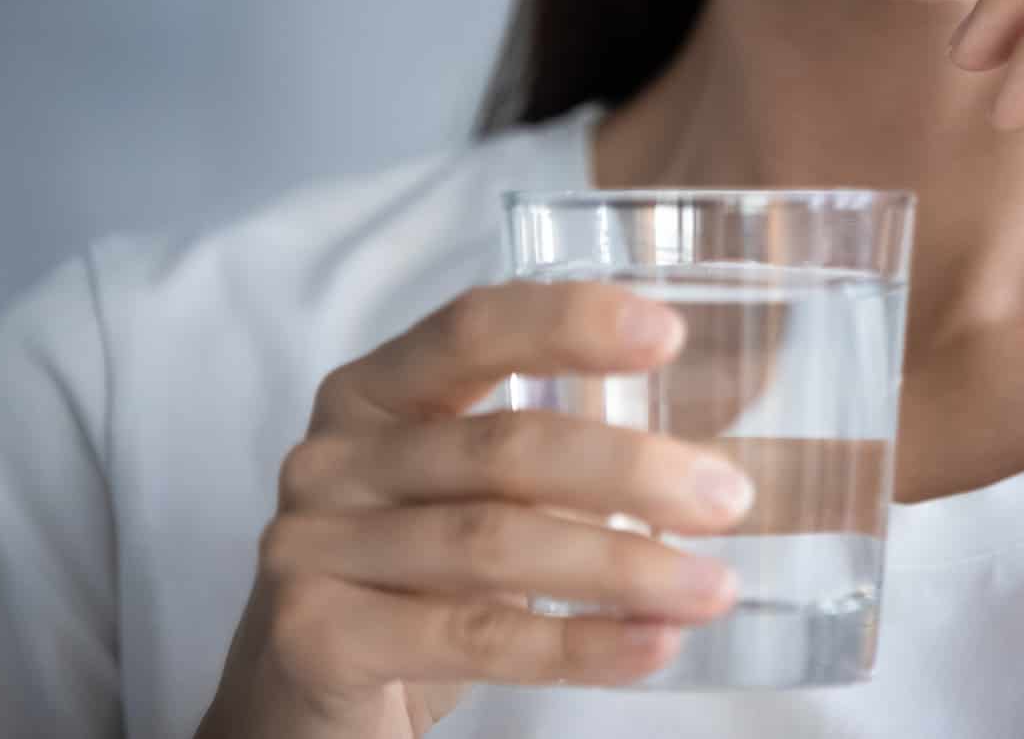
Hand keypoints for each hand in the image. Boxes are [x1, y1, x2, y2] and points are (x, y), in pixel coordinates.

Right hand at [196, 280, 757, 738]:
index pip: (474, 328)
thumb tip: (710, 467)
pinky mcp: (314, 635)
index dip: (570, 322)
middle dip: (630, 470)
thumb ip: (553, 463)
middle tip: (729, 499)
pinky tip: (651, 646)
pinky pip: (471, 635)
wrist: (295, 707)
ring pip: (495, 544)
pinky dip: (576, 644)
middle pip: (503, 445)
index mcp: (375, 391)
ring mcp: (312, 544)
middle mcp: (333, 455)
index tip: (670, 333)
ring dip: (623, 567)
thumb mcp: (468, 498)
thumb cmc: (410, 581)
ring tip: (712, 588)